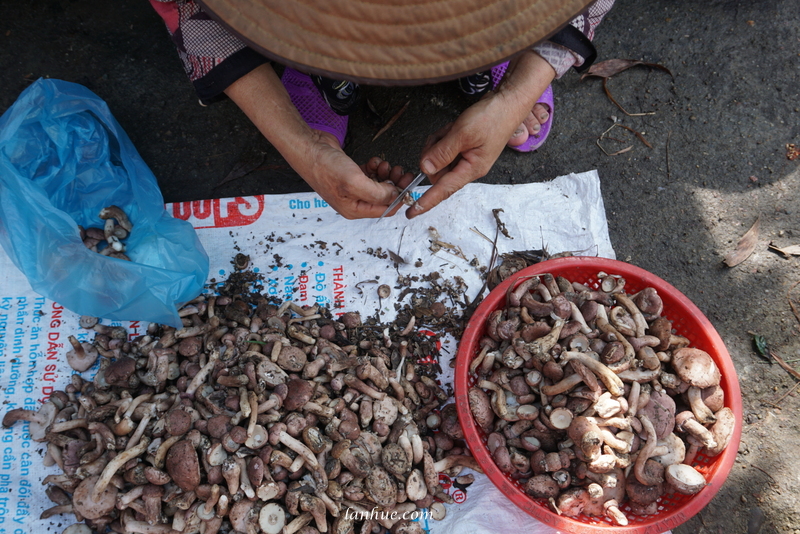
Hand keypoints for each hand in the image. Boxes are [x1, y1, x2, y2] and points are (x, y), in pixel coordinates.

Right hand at [299, 132, 411, 218]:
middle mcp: (354, 201)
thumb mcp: (355, 182)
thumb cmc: (324, 167)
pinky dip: (375, 167)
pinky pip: (370, 174)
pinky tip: (373, 161)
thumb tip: (395, 195)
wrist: (308, 147)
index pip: (385, 210)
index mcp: (354, 210)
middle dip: (394, 184)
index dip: (399, 198)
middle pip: (383, 196)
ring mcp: (352, 187)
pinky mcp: (351, 174)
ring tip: (384, 164)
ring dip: (385, 174)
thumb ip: (378, 193)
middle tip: (400, 172)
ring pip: (378, 184)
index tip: (407, 185)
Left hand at [408, 52, 555, 218]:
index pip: (443, 190)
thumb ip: (442, 152)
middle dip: (433, 153)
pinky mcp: (462, 148)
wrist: (507, 102)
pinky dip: (443, 137)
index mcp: (471, 169)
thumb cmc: (492, 118)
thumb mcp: (463, 134)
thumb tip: (425, 169)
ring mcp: (465, 158)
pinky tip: (453, 128)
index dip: (426, 201)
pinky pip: (443, 148)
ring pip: (437, 158)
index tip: (411, 213)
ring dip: (438, 142)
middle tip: (442, 137)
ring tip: (452, 130)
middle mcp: (467, 167)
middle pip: (436, 170)